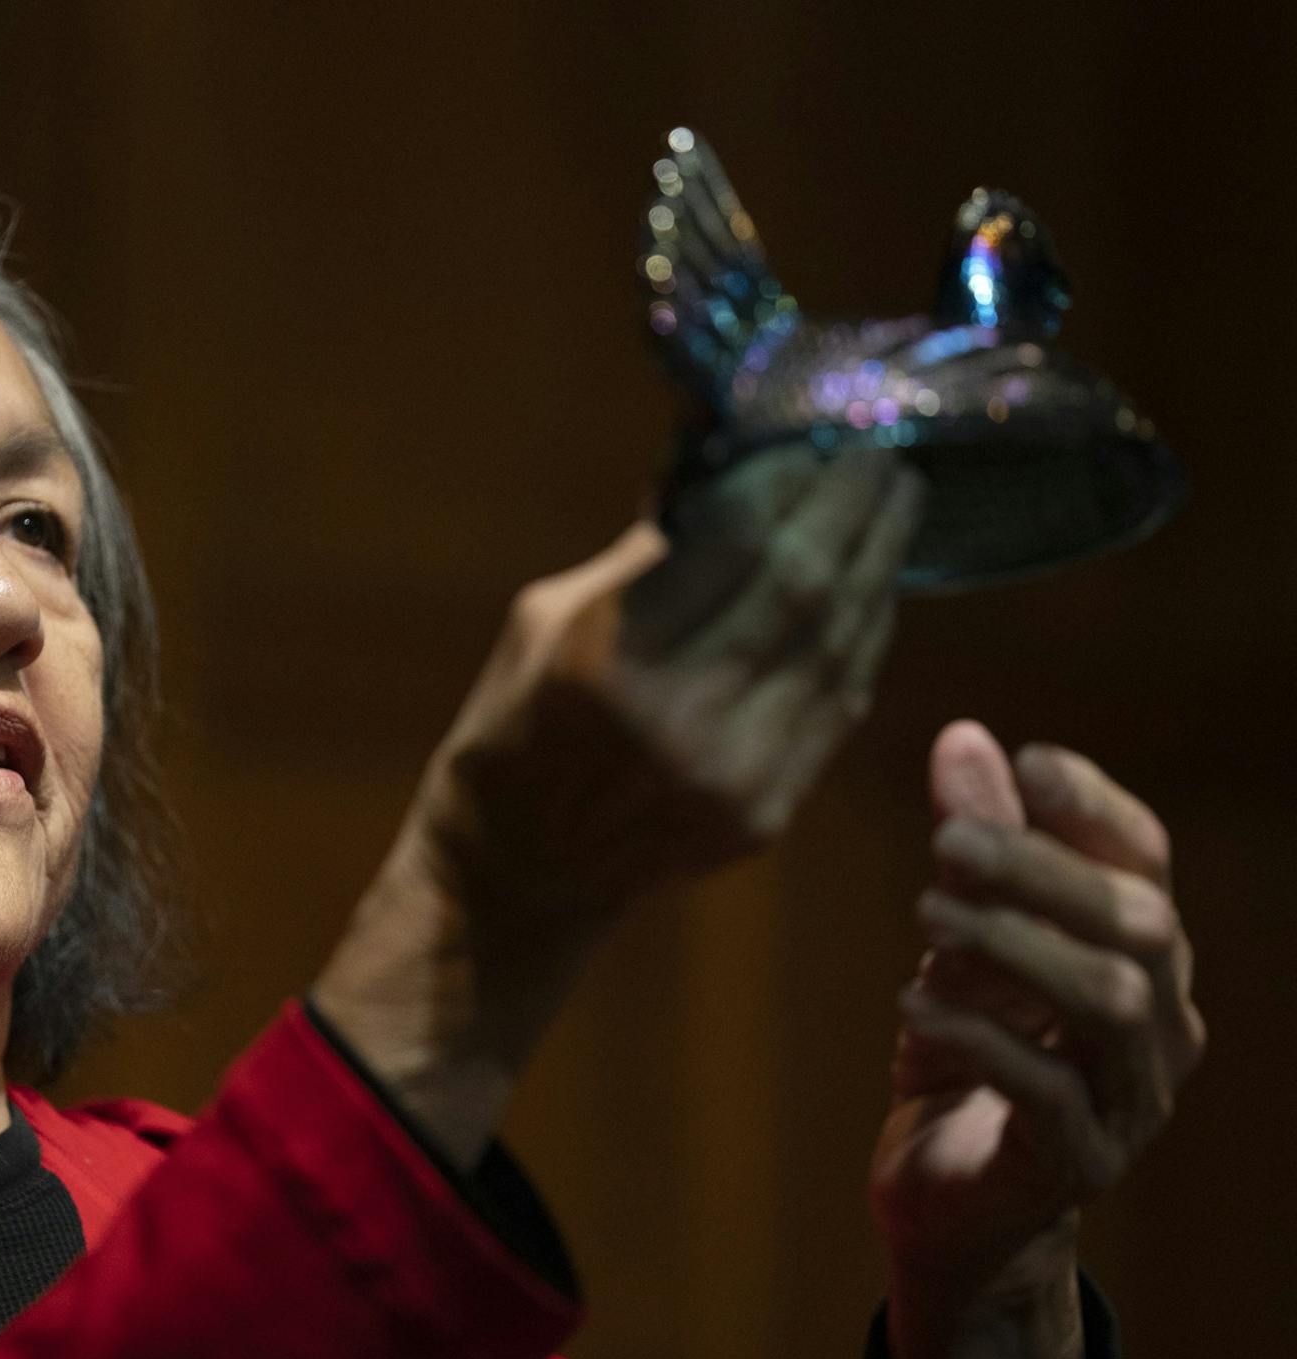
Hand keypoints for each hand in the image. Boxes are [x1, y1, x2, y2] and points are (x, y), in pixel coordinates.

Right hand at [314, 447, 922, 1161]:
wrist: (517, 874)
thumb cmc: (512, 728)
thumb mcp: (544, 619)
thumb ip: (645, 553)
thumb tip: (724, 463)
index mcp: (608, 660)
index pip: (736, 542)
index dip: (789, 480)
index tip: (812, 435)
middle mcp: (680, 719)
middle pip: (805, 584)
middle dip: (852, 507)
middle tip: (879, 452)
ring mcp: (735, 774)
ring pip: (840, 642)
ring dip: (878, 563)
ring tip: (894, 503)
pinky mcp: (767, 812)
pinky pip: (840, 702)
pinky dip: (865, 635)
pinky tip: (874, 588)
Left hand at [870, 720, 1204, 1358]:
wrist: (949, 1198)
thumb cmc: (964, 1052)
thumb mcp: (958, 941)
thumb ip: (973, 847)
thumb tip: (964, 736)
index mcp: (1141, 957)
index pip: (1145, 862)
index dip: (1093, 807)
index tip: (1027, 764)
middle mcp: (1159, 1025)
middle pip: (1139, 924)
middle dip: (1042, 871)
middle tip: (946, 840)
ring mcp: (1130, 1101)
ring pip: (1109, 1005)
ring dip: (1014, 947)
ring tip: (926, 915)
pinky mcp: (1078, 1165)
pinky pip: (1050, 1095)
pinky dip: (982, 1040)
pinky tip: (916, 1005)